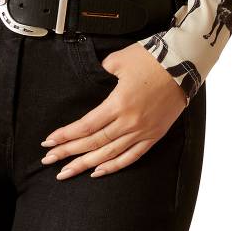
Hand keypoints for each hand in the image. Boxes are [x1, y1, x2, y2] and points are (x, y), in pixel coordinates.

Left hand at [39, 42, 186, 178]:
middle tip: (48, 161)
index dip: (66, 136)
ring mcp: (142, 131)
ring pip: (109, 154)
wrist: (183, 65)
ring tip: (67, 172)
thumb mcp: (119, 59)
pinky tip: (98, 171)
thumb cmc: (151, 58)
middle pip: (93, 143)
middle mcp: (129, 122)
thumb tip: (92, 77)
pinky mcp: (154, 135)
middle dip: (68, 153)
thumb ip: (101, 71)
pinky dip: (114, 166)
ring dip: (86, 164)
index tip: (49, 142)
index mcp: (118, 103)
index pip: (86, 126)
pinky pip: (131, 156)